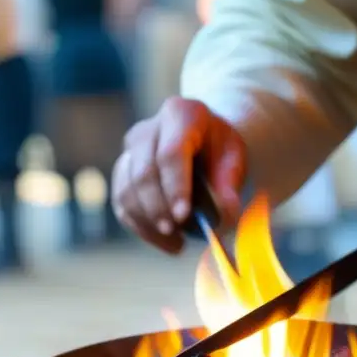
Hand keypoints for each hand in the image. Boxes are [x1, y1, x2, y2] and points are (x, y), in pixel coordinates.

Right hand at [112, 97, 245, 253]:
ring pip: (127, 189)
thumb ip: (230, 183)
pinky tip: (163, 240)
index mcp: (180, 115)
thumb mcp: (234, 158)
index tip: (183, 215)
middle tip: (176, 232)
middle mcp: (148, 129)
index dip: (175, 186)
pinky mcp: (123, 171)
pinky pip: (122, 203)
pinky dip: (140, 227)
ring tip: (175, 242)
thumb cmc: (220, 148)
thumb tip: (226, 214)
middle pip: (144, 172)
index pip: (171, 153)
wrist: (204, 140)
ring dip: (147, 221)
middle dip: (158, 207)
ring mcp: (130, 150)